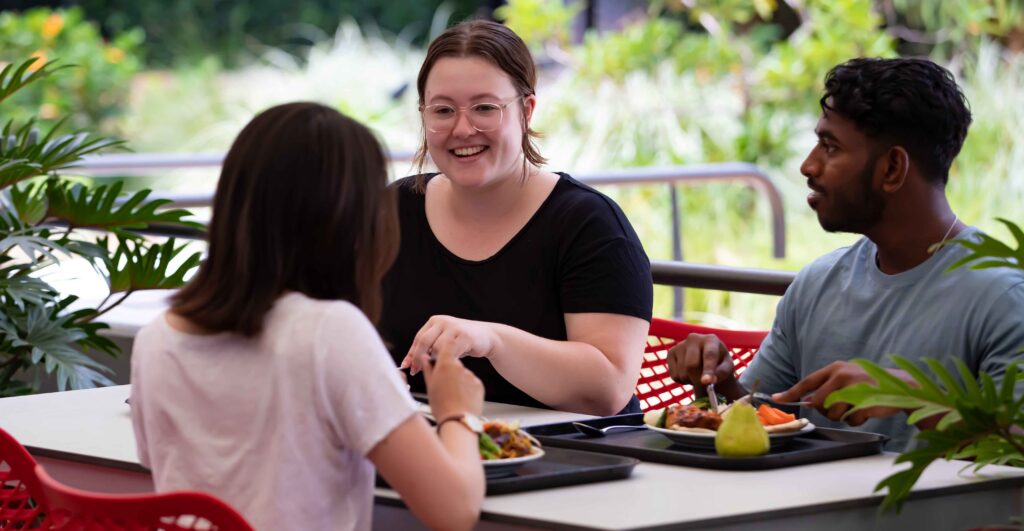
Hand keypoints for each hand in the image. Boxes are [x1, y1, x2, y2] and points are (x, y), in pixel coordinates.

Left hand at [401, 315, 497, 374]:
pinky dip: (447, 361)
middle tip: (416, 371)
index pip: (418, 339)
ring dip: (435, 360)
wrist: (487, 337)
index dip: (411, 354)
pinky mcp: (464, 335)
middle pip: (424, 342)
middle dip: (418, 358)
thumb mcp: (442, 343)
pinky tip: (448, 366)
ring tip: (438, 367)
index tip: (407, 367)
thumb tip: (408, 363)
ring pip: (436, 348)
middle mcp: (443, 321)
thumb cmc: (463, 342)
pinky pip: (450, 351)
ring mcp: (454, 327)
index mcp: (434, 321)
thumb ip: (427, 349)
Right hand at [422, 349, 483, 421]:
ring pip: (462, 374)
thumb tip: (424, 358)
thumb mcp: (430, 386)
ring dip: (457, 380)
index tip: (441, 352)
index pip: (448, 345)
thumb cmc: (442, 406)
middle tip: (442, 383)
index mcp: (446, 364)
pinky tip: (461, 398)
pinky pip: (471, 383)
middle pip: (454, 362)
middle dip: (448, 369)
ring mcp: (470, 376)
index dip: (444, 347)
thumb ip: (428, 368)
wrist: (458, 421)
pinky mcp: (479, 385)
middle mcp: (460, 367)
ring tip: (451, 395)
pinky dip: (466, 388)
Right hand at [666, 333, 736, 390]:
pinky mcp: (670, 353)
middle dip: (697, 379)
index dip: (708, 369)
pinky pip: (674, 375)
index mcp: (711, 339)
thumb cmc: (719, 363)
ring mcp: (680, 345)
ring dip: (691, 380)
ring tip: (697, 375)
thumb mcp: (727, 367)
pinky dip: (682, 380)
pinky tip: (688, 373)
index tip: (706, 381)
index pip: (709, 355)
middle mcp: (694, 338)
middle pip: (691, 365)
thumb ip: (722, 373)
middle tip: (704, 384)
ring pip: (682, 373)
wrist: (706, 359)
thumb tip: (710, 380)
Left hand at [772, 361, 901, 425]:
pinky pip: (851, 420)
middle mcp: (842, 375)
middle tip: (840, 408)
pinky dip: (857, 420)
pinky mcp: (865, 401)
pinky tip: (866, 411)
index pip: (807, 382)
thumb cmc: (870, 385)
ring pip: (833, 413)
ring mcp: (853, 388)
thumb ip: (827, 389)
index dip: (791, 392)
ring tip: (856, 407)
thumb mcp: (846, 380)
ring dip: (843, 416)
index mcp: (835, 369)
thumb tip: (808, 402)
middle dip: (826, 411)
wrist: (902, 387)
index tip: (776, 399)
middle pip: (819, 403)